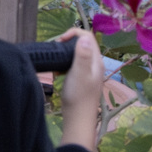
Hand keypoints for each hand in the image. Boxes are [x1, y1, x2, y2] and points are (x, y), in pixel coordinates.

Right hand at [55, 28, 104, 151]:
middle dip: (67, 42)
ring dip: (64, 54)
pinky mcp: (81, 79)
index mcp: (96, 61)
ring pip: (77, 54)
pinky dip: (64, 65)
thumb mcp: (79, 73)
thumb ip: (82, 55)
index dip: (74, 33)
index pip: (88, 36)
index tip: (59, 40)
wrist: (78, 118)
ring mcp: (88, 72)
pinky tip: (57, 73)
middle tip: (55, 50)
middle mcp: (94, 64)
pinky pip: (73, 65)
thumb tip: (84, 36)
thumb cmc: (78, 96)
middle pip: (82, 44)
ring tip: (55, 61)